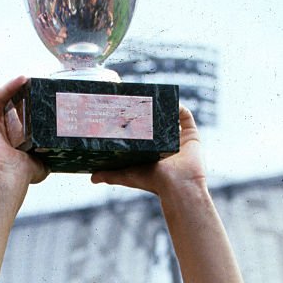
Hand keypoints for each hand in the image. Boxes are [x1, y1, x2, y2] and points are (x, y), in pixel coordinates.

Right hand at [0, 76, 47, 196]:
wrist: (7, 175)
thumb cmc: (20, 174)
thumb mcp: (40, 162)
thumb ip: (46, 153)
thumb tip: (60, 152)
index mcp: (9, 141)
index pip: (19, 119)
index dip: (30, 107)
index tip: (43, 98)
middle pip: (10, 106)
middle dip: (24, 94)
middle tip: (38, 85)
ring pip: (2, 99)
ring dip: (16, 88)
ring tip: (32, 80)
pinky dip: (9, 87)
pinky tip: (22, 80)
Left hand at [90, 105, 205, 197]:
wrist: (178, 186)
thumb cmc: (153, 182)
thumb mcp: (127, 177)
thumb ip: (110, 175)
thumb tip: (91, 178)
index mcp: (152, 155)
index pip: (142, 136)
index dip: (136, 124)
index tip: (126, 111)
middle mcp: (166, 147)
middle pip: (157, 126)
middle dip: (150, 113)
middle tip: (138, 99)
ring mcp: (179, 141)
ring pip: (171, 119)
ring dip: (164, 108)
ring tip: (153, 96)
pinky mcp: (191, 137)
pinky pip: (186, 117)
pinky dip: (180, 107)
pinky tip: (170, 99)